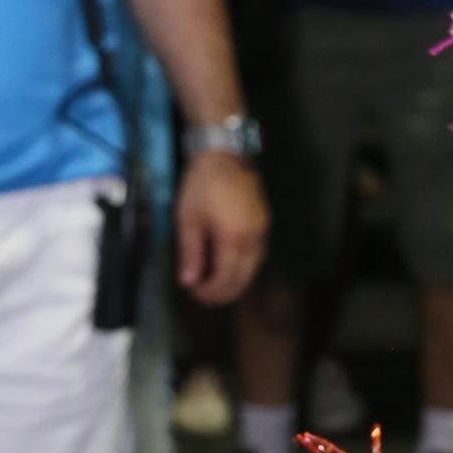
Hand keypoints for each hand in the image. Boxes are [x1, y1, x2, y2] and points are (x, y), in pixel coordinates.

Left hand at [175, 152, 268, 304]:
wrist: (224, 154)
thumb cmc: (202, 186)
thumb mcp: (188, 220)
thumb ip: (190, 253)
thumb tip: (188, 281)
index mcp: (233, 239)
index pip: (225, 278)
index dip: (211, 291)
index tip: (195, 294)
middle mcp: (253, 238)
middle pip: (244, 278)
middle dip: (225, 292)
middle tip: (205, 297)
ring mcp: (263, 230)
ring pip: (254, 268)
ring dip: (237, 281)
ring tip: (218, 286)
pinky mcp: (264, 222)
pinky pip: (258, 254)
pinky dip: (246, 267)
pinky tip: (232, 266)